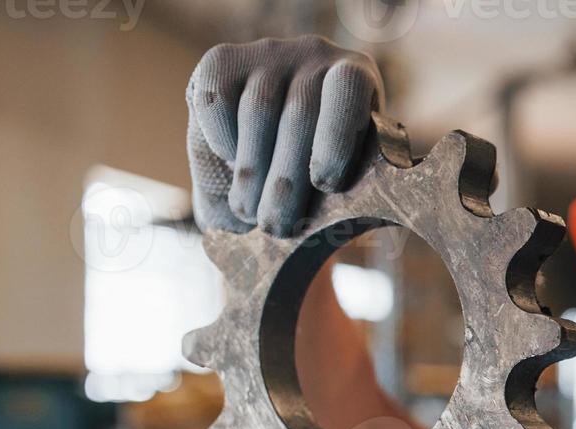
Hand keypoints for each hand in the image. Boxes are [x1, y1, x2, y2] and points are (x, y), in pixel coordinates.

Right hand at [185, 35, 381, 235]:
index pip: (349, 88)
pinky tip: (233, 165)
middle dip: (286, 180)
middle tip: (279, 227)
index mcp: (358, 75)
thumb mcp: (343, 178)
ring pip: (258, 112)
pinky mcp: (223, 60)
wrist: (272, 155)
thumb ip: (347, 189)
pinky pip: (217, 101)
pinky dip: (224, 140)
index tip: (325, 185)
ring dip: (253, 172)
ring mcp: (268, 54)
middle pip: (300, 113)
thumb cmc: (320, 172)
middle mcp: (314, 54)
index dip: (336, 136)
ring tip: (252, 214)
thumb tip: (353, 218)